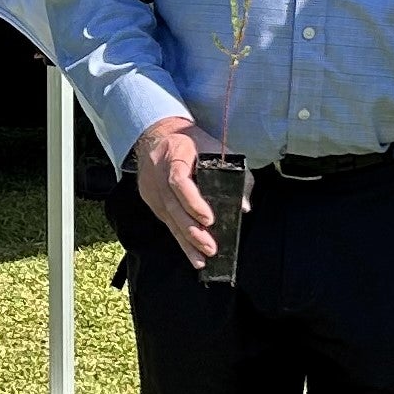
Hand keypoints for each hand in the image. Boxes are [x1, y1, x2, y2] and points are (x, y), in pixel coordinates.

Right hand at [133, 116, 231, 266]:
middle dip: (192, 230)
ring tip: (200, 260)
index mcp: (174, 155)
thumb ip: (229, 172)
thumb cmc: (191, 140)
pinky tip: (190, 252)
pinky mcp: (151, 200)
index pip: (179, 181)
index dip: (193, 201)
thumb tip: (243, 206)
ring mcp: (152, 189)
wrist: (157, 133)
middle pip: (173, 206)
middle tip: (210, 248)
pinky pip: (165, 221)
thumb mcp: (212, 146)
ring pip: (168, 218)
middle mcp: (158, 174)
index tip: (209, 218)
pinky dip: (178, 237)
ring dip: (185, 241)